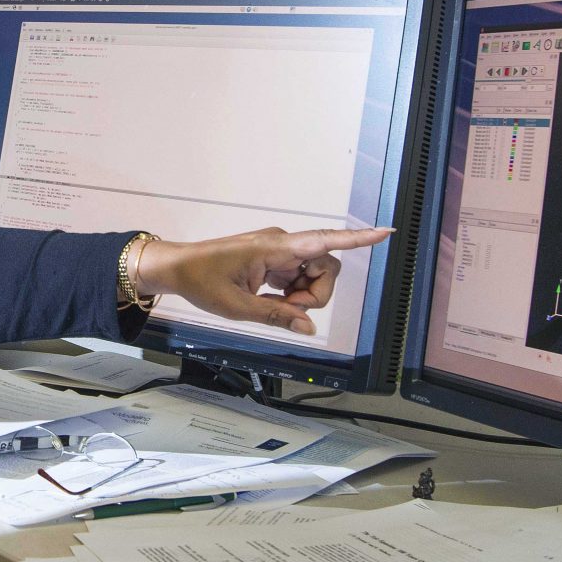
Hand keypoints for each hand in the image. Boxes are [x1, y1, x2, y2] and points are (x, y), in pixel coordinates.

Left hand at [129, 226, 393, 335]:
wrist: (177, 268)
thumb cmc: (201, 280)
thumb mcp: (238, 308)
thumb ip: (277, 317)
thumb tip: (308, 328)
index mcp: (274, 249)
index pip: (324, 242)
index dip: (357, 239)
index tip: (384, 232)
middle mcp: (282, 245)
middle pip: (325, 268)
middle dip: (315, 295)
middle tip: (285, 310)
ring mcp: (279, 252)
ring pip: (313, 276)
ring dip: (302, 297)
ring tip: (271, 305)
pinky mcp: (275, 260)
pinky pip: (299, 277)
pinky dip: (292, 294)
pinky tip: (270, 300)